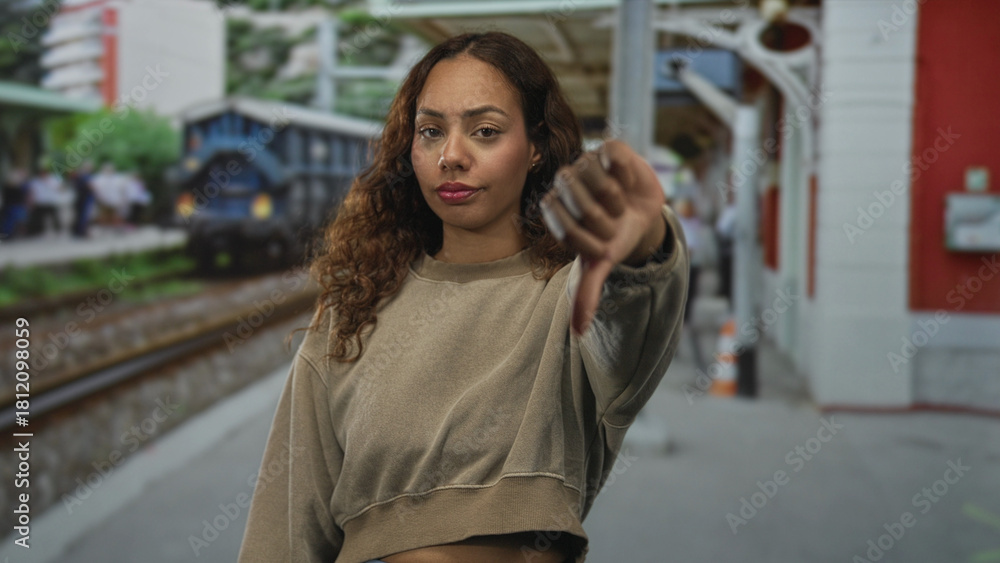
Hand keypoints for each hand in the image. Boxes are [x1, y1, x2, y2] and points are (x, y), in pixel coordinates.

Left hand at [540, 140, 666, 335]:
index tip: (602, 244)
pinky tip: (627, 180)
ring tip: (620, 204)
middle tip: (613, 223)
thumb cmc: (614, 237)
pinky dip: (625, 172)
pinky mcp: (608, 150)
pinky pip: (613, 157)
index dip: (590, 241)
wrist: (642, 212)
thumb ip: (585, 293)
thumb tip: (578, 332)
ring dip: (617, 201)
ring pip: (597, 182)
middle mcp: (565, 185)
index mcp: (555, 210)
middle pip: (582, 206)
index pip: (566, 228)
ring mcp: (585, 164)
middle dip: (605, 222)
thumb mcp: (600, 264)